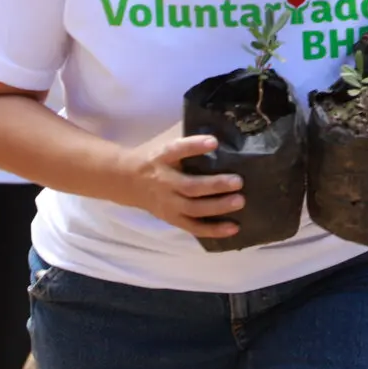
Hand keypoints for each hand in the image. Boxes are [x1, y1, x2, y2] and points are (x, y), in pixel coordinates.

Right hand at [115, 127, 242, 238]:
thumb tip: (222, 138)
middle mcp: (164, 182)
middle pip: (190, 186)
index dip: (194, 146)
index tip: (214, 141)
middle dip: (215, 185)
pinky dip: (213, 230)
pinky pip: (193, 227)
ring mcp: (168, 204)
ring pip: (194, 209)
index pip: (177, 150)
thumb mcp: (164, 147)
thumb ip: (187, 146)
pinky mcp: (172, 219)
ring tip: (240, 201)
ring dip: (218, 207)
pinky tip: (233, 228)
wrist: (127, 182)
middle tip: (238, 181)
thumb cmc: (155, 160)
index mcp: (161, 158)